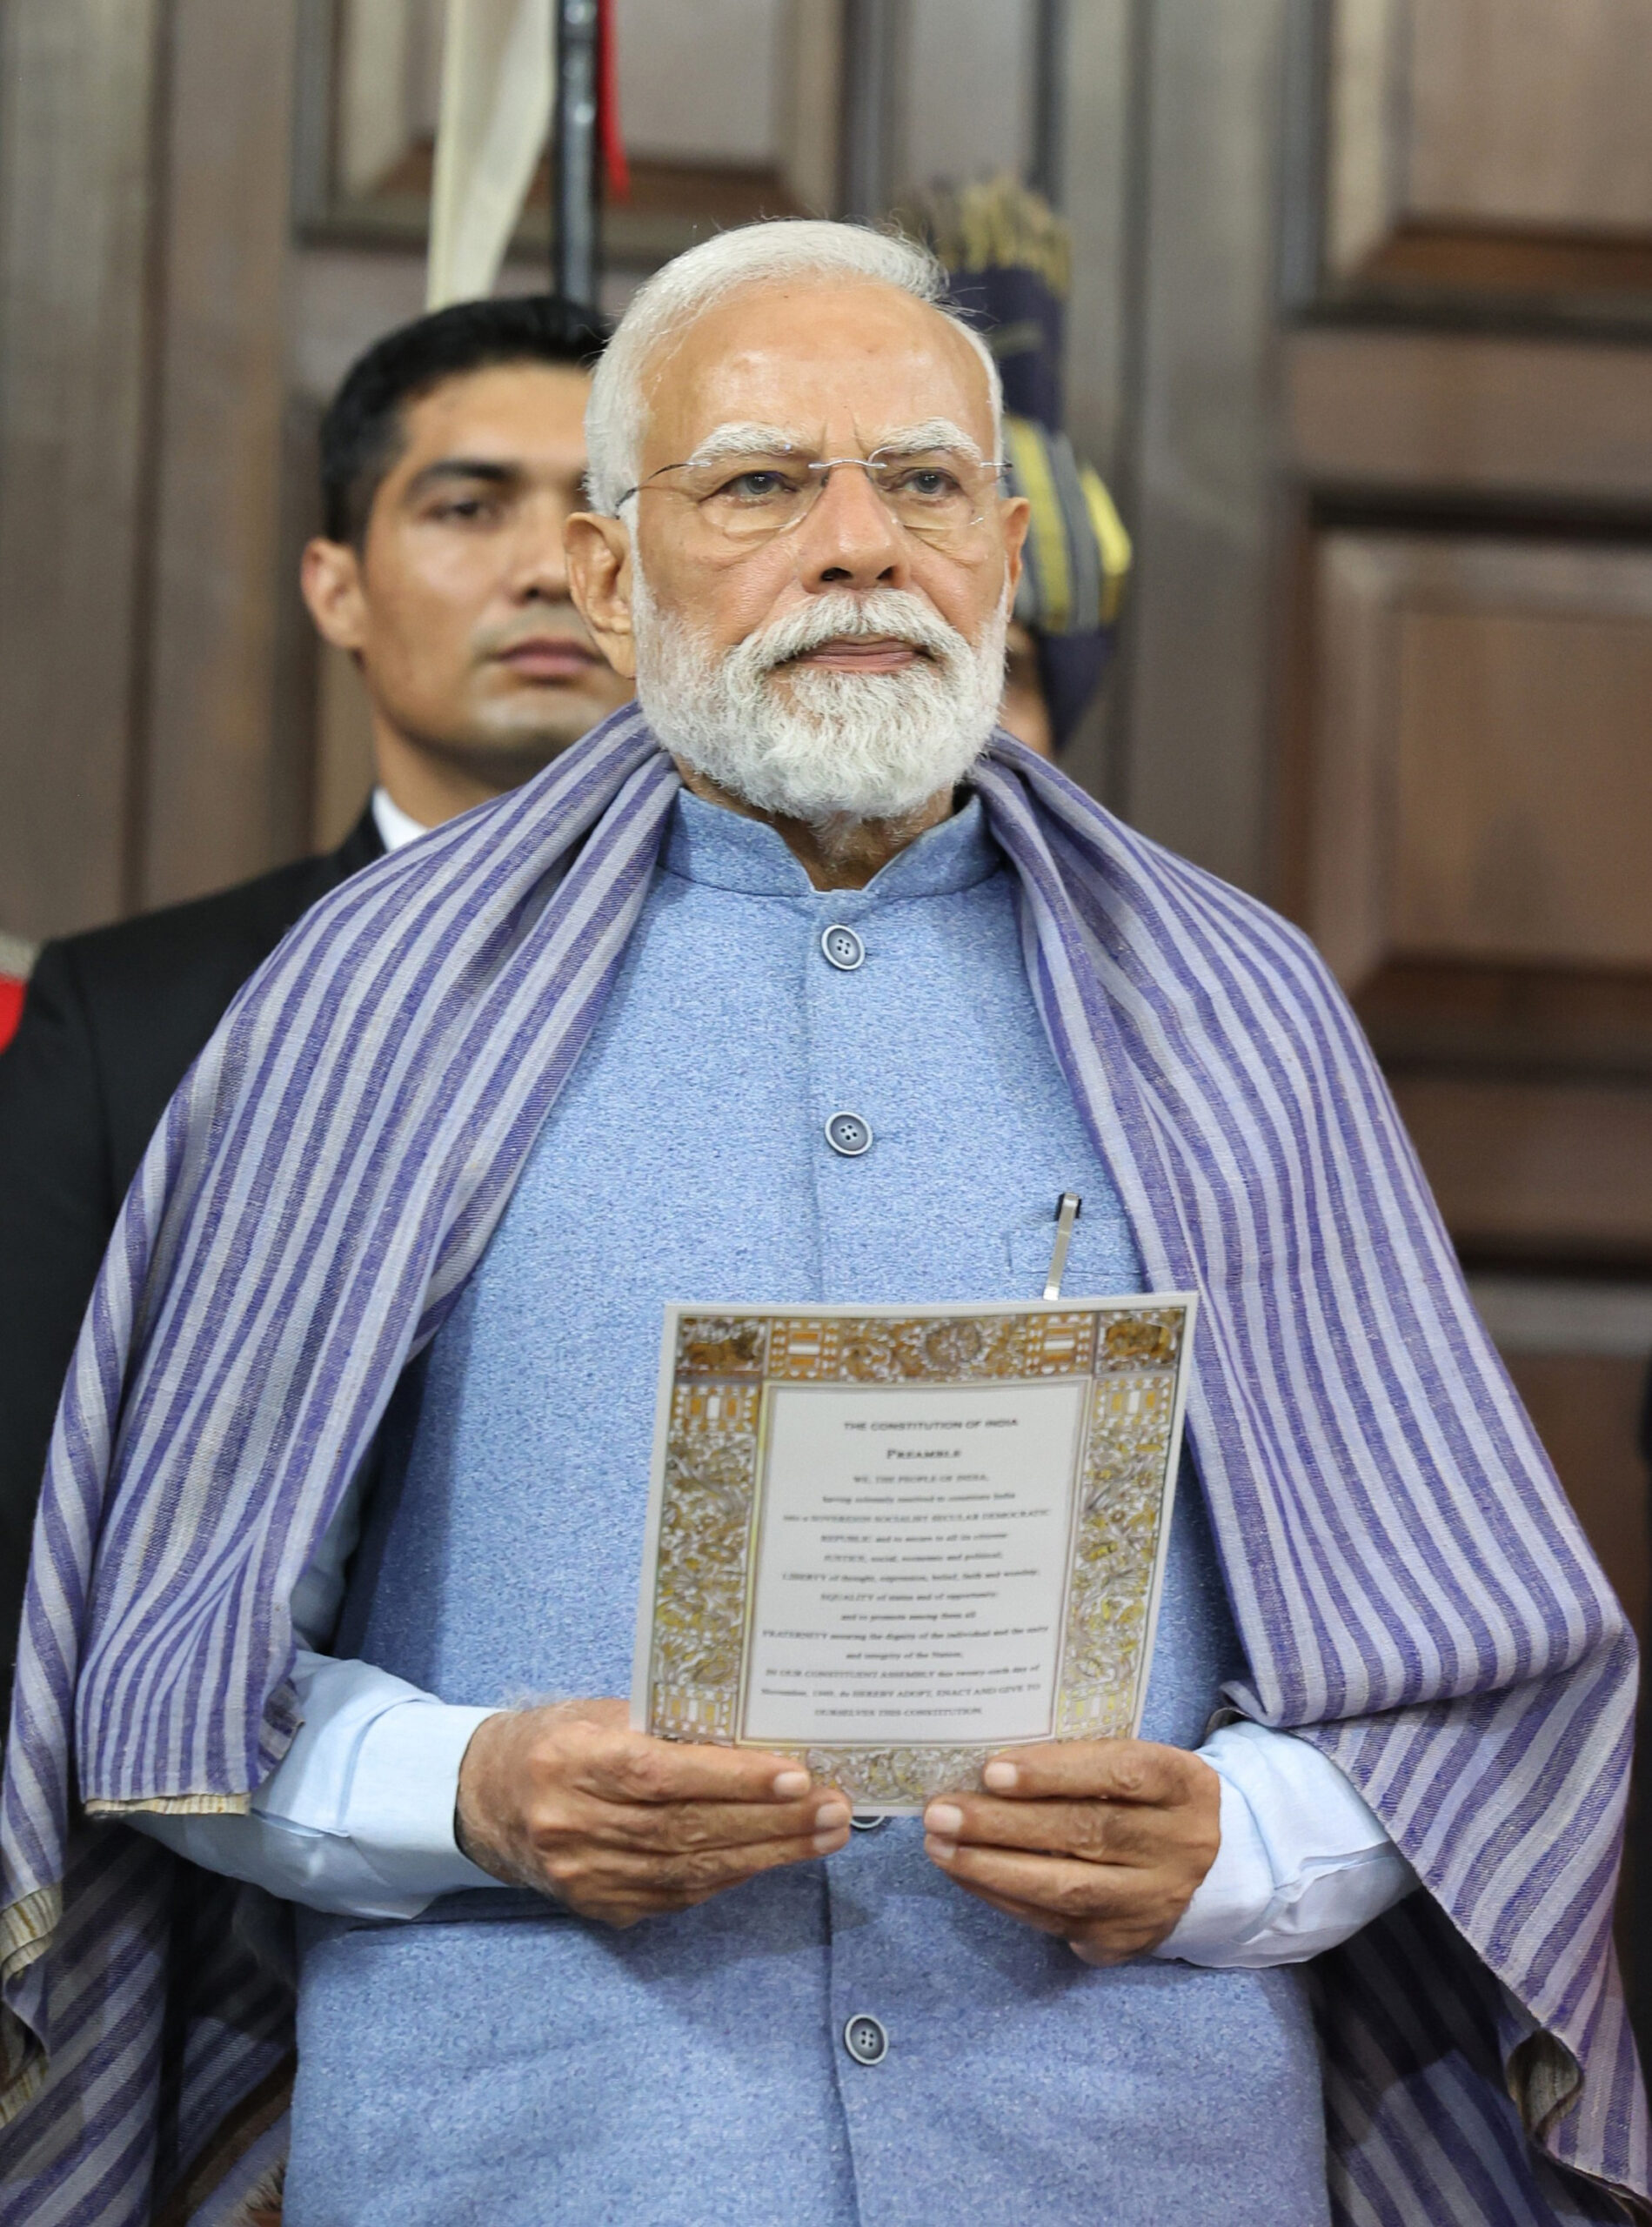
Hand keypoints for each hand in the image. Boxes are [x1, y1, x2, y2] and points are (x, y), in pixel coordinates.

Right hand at [454, 1697, 848, 1926]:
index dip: (732, 1779)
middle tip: (836, 1808)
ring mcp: (585, 1873)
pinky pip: (679, 1894)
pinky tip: (773, 1855)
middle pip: (687, 1829)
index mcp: (570, 1761)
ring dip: (768, 1852)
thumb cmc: (557, 1740)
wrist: (487, 1800)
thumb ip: (663, 1724)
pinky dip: (732, 1873)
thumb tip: (753, 1733)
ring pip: (692, 1868)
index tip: (795, 1775)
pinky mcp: (600, 1905)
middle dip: (773, 1821)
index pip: (662, 1774)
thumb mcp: (598, 1712)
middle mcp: (573, 1823)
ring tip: (826, 1833)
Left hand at [921, 1739, 1219, 1965]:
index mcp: (1183, 1785)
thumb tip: (990, 1766)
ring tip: (939, 1846)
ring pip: (1066, 1888)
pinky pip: (1054, 1921)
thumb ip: (1082, 1759)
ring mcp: (1152, 1901)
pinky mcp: (1123, 1940)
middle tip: (941, 1812)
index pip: (1120, 1773)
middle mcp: (1178, 1847)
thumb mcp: (1136, 1763)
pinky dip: (1002, 1896)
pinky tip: (965, 1873)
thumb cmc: (1145, 1797)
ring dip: (991, 1867)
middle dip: (1003, 1824)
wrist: (1205, 1867)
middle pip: (1085, 1833)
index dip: (1055, 1772)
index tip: (992, 1771)